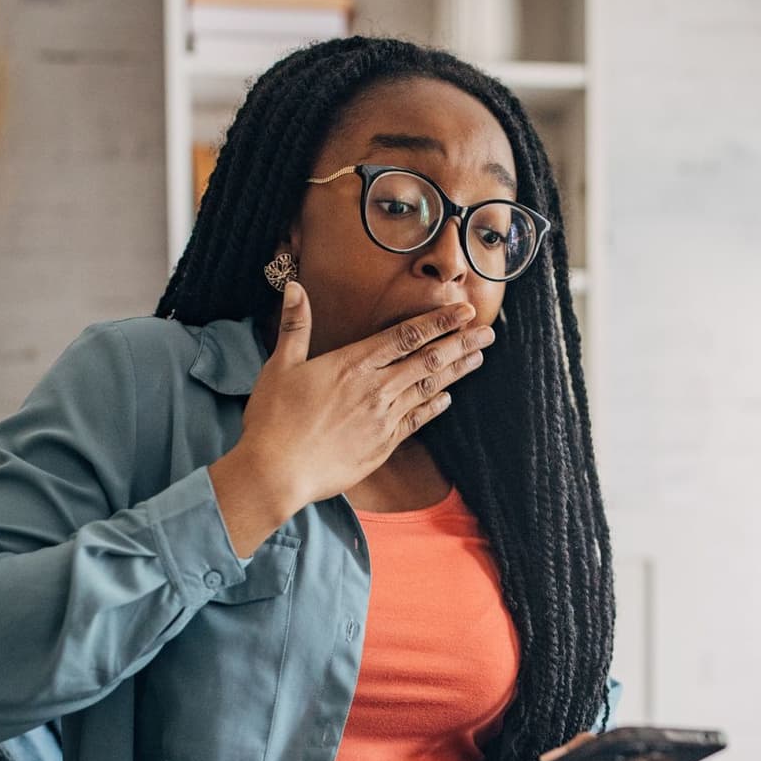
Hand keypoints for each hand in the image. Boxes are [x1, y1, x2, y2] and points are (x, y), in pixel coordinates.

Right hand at [230, 282, 495, 513]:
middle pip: (427, 359)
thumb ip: (295, 325)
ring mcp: (383, 419)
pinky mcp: (383, 445)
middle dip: (460, 343)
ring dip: (455, 371)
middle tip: (487, 332)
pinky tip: (448, 398)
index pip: (405, 335)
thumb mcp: (280, 366)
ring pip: (428, 388)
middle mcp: (375, 389)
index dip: (439, 321)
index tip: (464, 311)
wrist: (278, 473)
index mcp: (352, 364)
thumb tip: (294, 287)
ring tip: (478, 358)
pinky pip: (417, 420)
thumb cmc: (273, 419)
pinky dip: (434, 406)